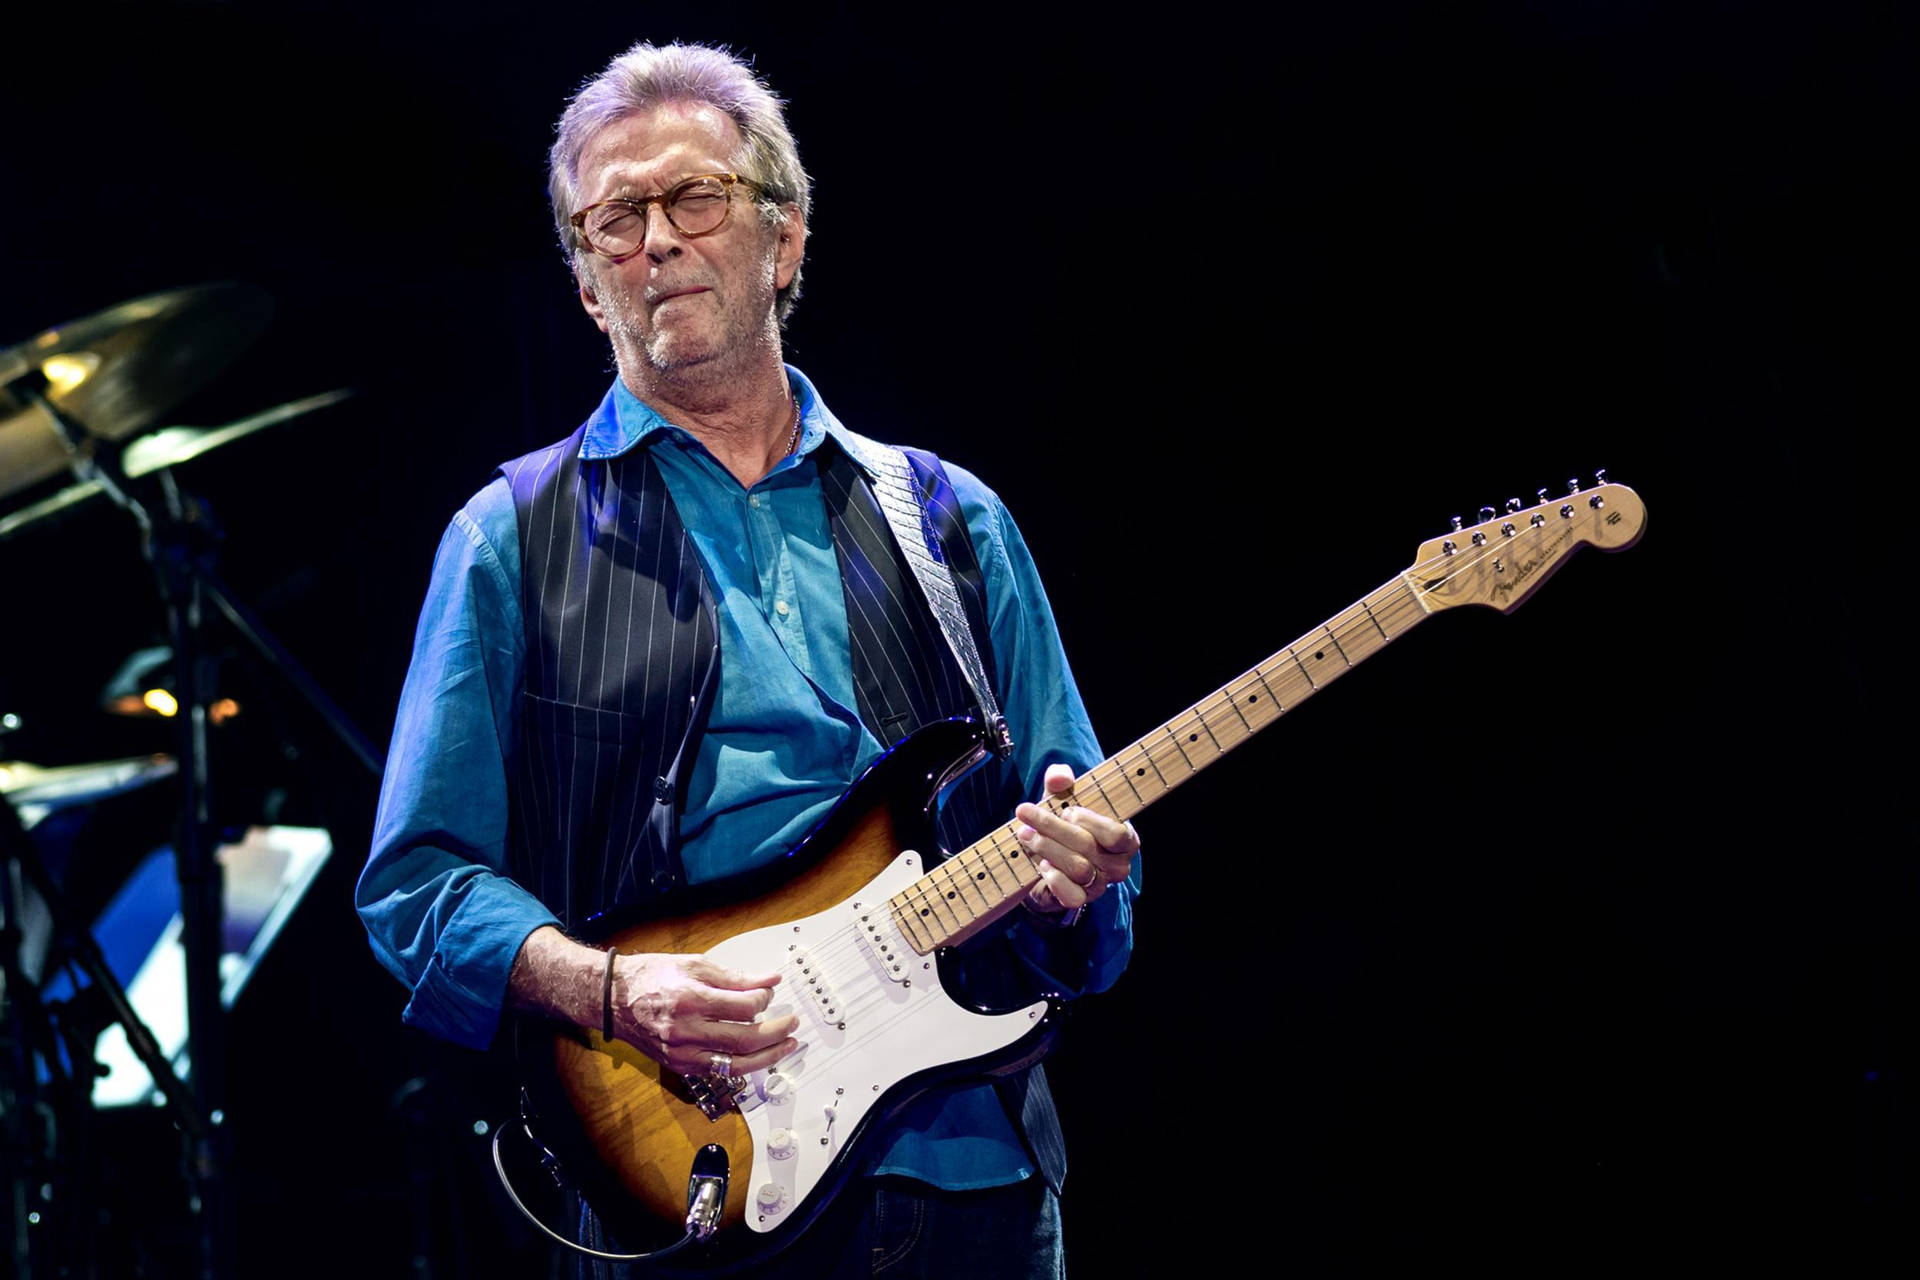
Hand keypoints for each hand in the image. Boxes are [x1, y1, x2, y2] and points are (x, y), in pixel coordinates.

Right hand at [612, 952, 799, 1076]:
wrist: (613, 999)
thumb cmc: (652, 976)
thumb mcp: (695, 964)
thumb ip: (736, 977)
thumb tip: (770, 980)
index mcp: (692, 999)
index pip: (745, 1008)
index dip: (765, 1000)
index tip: (769, 992)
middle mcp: (687, 1030)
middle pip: (745, 1040)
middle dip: (777, 1032)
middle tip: (793, 1024)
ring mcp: (682, 1053)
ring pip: (736, 1065)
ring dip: (768, 1057)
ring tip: (787, 1045)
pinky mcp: (679, 1066)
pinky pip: (719, 1071)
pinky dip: (742, 1065)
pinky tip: (758, 1057)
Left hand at [1015, 764, 1139, 917]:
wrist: (1043, 859)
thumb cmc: (1061, 825)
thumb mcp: (1060, 798)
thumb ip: (1060, 781)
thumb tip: (1060, 776)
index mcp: (1124, 839)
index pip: (1116, 833)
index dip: (1088, 821)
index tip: (1065, 810)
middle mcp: (1118, 864)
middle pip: (1088, 846)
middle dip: (1052, 826)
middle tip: (1025, 813)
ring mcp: (1101, 884)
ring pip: (1078, 868)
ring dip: (1046, 847)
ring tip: (1025, 835)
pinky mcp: (1081, 900)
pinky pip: (1072, 896)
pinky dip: (1054, 878)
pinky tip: (1041, 865)